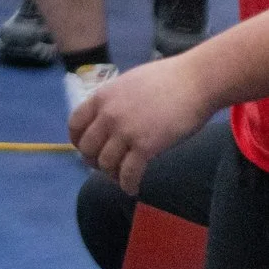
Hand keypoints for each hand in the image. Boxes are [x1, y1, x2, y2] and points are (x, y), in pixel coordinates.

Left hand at [71, 58, 212, 194]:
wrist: (195, 82)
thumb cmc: (167, 79)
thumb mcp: (127, 84)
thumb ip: (113, 102)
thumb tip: (108, 118)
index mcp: (101, 97)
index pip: (75, 124)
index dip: (77, 140)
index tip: (86, 149)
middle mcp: (107, 115)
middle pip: (87, 147)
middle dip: (93, 160)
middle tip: (105, 166)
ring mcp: (125, 131)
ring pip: (105, 163)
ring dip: (111, 174)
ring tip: (121, 177)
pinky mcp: (145, 147)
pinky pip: (128, 173)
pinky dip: (128, 184)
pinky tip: (132, 188)